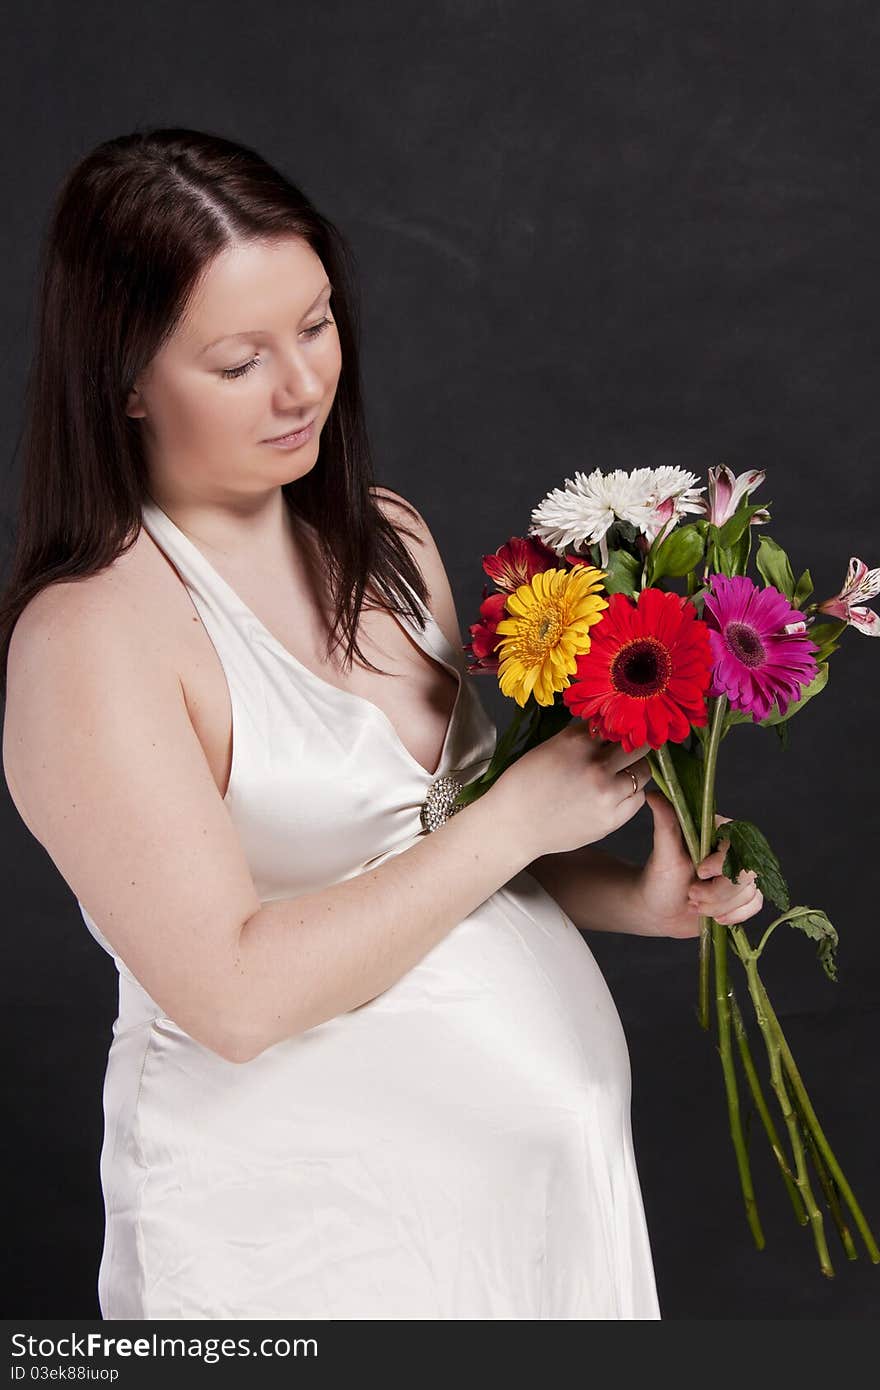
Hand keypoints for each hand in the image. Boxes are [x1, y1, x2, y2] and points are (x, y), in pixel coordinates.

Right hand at [490, 721, 651, 859]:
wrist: (513, 826)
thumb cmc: (523, 787)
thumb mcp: (548, 748)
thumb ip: (580, 739)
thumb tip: (606, 730)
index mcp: (577, 743)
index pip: (614, 725)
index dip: (615, 728)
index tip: (617, 732)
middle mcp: (596, 766)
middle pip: (637, 745)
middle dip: (634, 745)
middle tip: (629, 749)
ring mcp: (607, 794)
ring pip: (643, 772)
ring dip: (634, 770)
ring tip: (617, 775)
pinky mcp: (612, 819)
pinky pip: (638, 799)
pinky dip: (631, 794)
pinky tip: (614, 795)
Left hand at [636, 794, 763, 938]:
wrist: (658, 909)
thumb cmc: (659, 878)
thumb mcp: (664, 852)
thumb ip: (666, 823)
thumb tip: (655, 794)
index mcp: (717, 832)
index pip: (737, 844)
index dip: (721, 862)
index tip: (699, 872)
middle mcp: (733, 850)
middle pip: (746, 872)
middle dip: (718, 892)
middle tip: (691, 896)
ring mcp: (740, 873)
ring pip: (750, 892)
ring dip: (720, 906)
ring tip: (694, 905)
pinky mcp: (743, 894)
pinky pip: (756, 903)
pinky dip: (736, 914)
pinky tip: (716, 918)